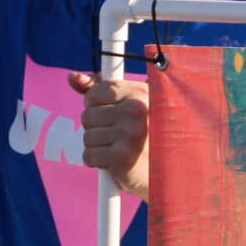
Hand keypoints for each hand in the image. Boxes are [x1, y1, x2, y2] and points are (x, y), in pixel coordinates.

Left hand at [70, 71, 151, 199]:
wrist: (173, 168)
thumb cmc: (148, 134)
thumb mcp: (131, 103)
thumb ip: (100, 88)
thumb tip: (72, 77)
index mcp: (140, 93)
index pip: (95, 92)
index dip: (95, 105)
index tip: (108, 113)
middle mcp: (136, 111)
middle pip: (88, 116)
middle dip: (96, 128)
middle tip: (118, 135)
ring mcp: (129, 134)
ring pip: (87, 137)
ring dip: (98, 146)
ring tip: (118, 147)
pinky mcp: (122, 156)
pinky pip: (89, 155)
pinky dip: (97, 161)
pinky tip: (114, 160)